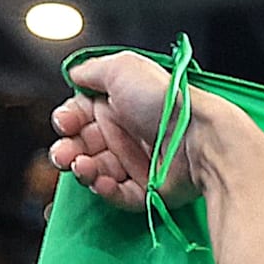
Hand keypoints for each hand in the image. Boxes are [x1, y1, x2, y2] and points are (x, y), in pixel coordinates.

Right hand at [48, 53, 202, 211]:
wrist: (199, 136)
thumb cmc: (165, 99)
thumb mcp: (123, 68)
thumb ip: (93, 70)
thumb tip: (74, 74)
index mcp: (119, 105)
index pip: (81, 116)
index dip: (67, 120)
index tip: (65, 123)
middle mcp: (128, 134)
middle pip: (84, 146)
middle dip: (67, 150)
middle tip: (65, 154)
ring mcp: (138, 163)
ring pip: (97, 172)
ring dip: (83, 170)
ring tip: (82, 166)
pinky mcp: (149, 190)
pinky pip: (119, 195)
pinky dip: (105, 190)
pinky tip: (100, 182)